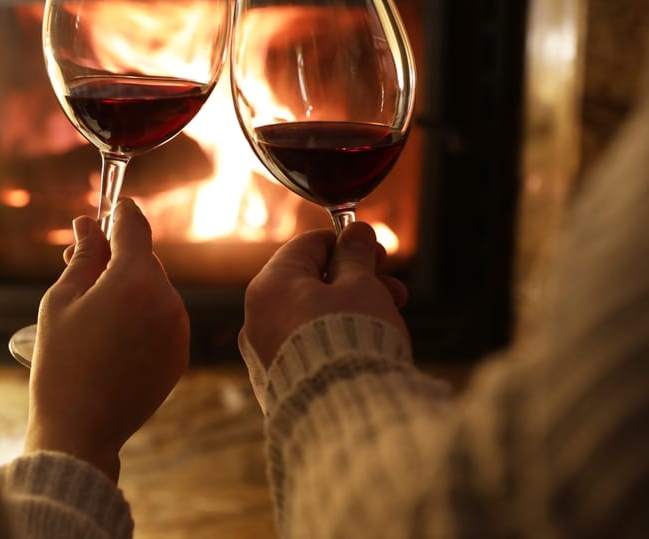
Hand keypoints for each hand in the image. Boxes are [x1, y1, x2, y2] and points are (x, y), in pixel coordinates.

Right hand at [24, 199, 189, 481]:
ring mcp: (178, 328)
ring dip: (129, 288)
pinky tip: (112, 335)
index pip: (134, 225)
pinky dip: (143, 316)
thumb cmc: (61, 364)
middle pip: (143, 259)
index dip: (119, 212)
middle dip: (116, 257)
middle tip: (79, 267)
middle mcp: (166, 298)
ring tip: (92, 309)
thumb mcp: (61, 300)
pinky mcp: (181, 353)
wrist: (81, 431)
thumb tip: (88, 223)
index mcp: (133, 279)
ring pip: (154, 288)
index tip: (110, 207)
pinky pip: (163, 318)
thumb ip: (83, 256)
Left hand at [241, 221, 409, 369]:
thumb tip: (355, 233)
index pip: (307, 245)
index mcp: (270, 286)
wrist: (344, 415)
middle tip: (392, 290)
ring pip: (310, 318)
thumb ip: (356, 256)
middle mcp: (256, 319)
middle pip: (309, 284)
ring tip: (389, 321)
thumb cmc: (352, 342)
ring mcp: (263, 355)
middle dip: (355, 283)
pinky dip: (333, 342)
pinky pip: (306, 349)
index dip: (347, 243)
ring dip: (349, 312)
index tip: (377, 254)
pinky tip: (364, 350)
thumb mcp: (361, 286)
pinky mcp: (276, 384)